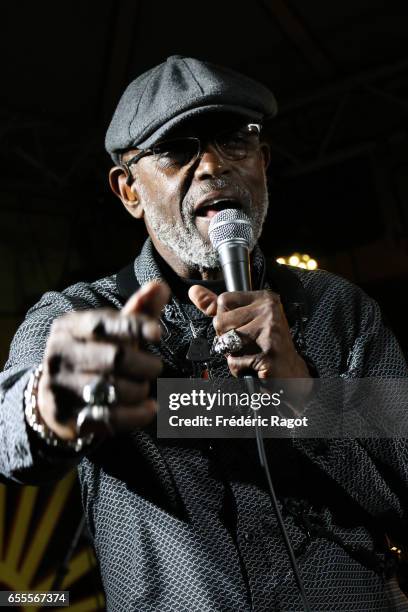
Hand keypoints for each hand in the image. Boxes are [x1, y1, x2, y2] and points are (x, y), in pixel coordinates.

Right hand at [37, 281, 169, 440]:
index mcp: (70, 326)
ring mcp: (60, 386)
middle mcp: (60, 353)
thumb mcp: (111, 332)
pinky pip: (109, 418)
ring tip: (144, 387)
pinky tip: (148, 408)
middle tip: (155, 367)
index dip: (134, 327)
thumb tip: (160, 286)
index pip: (104, 323)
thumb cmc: (92, 355)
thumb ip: (138, 311)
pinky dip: (136, 414)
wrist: (53, 397)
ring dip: (139, 390)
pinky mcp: (66, 416)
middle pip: (114, 358)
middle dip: (144, 365)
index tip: (159, 333)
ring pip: (113, 390)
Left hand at [189, 286, 311, 381]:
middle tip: (248, 345)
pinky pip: (234, 362)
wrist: (291, 374)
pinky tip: (255, 366)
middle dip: (227, 339)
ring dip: (233, 355)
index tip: (243, 327)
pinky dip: (240, 369)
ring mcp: (270, 331)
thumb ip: (218, 307)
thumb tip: (194, 291)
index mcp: (264, 298)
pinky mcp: (268, 353)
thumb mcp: (245, 320)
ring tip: (251, 354)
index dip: (225, 320)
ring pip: (226, 342)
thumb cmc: (265, 346)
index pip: (223, 300)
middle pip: (220, 322)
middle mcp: (269, 310)